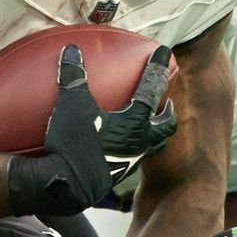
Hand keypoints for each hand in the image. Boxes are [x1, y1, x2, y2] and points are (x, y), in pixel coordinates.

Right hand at [5, 45, 175, 217]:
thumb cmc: (74, 144)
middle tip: (167, 101)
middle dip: (168, 111)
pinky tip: (121, 145)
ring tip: (148, 125)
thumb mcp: (72, 106)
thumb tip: (71, 50)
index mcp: (135, 121)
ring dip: (155, 132)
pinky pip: (136, 157)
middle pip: (166, 125)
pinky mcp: (119, 174)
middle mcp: (140, 141)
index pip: (152, 88)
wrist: (68, 186)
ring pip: (154, 145)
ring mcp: (132, 160)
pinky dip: (135, 147)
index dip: (158, 67)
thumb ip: (74, 77)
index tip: (166, 52)